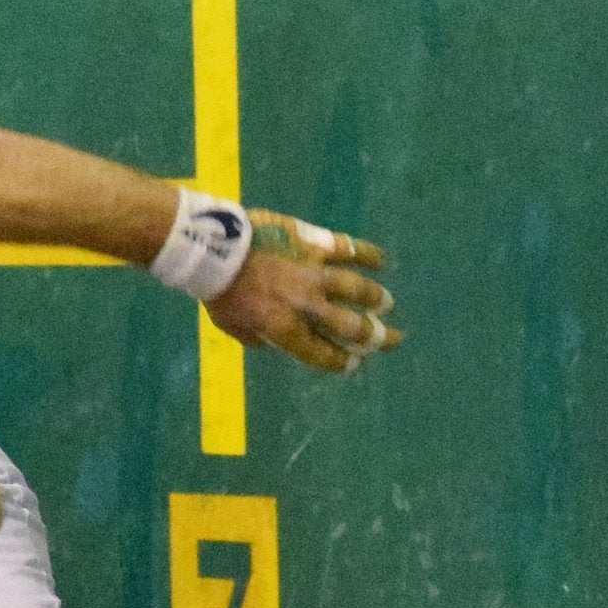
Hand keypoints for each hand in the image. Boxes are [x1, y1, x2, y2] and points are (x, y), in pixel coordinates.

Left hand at [207, 213, 400, 376]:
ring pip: (356, 288)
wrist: (216, 249)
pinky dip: (367, 254)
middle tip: (391, 339)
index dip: (341, 362)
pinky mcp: (313, 244)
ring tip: (387, 303)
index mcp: (286, 329)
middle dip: (376, 337)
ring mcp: (314, 273)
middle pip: (351, 326)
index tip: (354, 363)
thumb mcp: (232, 326)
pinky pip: (347, 249)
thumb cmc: (218, 291)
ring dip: (375, 298)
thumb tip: (270, 341)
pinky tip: (381, 260)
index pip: (323, 354)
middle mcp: (307, 305)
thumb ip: (256, 337)